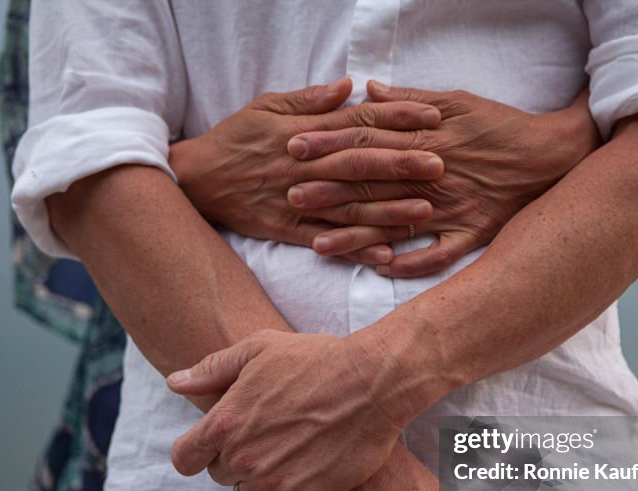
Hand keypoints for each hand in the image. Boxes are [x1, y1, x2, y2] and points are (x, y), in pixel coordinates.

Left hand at [167, 330, 419, 490]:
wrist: (373, 383)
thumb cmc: (318, 359)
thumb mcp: (260, 348)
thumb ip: (213, 369)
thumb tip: (175, 382)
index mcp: (225, 422)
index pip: (184, 458)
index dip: (195, 453)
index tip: (210, 448)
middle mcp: (243, 457)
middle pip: (220, 475)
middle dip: (236, 459)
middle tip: (267, 436)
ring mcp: (273, 482)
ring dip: (262, 479)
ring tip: (289, 451)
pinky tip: (305, 469)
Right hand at [171, 77, 443, 265]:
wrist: (197, 178)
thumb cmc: (236, 138)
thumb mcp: (268, 106)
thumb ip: (311, 100)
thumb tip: (351, 87)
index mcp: (303, 132)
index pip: (357, 122)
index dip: (396, 118)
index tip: (432, 116)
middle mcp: (304, 166)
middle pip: (359, 164)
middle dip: (401, 163)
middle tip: (440, 164)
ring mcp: (296, 200)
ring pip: (349, 206)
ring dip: (387, 210)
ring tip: (424, 212)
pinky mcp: (287, 229)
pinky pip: (326, 241)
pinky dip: (355, 248)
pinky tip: (385, 255)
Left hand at [286, 81, 600, 276]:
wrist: (552, 156)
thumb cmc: (500, 125)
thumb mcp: (456, 100)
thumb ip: (408, 100)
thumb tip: (367, 92)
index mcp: (426, 140)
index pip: (367, 142)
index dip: (329, 145)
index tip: (294, 148)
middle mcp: (433, 177)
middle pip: (372, 185)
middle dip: (328, 191)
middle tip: (289, 195)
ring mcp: (451, 210)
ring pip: (395, 226)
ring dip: (356, 237)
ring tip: (318, 245)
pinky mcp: (471, 235)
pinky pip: (437, 257)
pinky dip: (410, 265)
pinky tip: (379, 271)